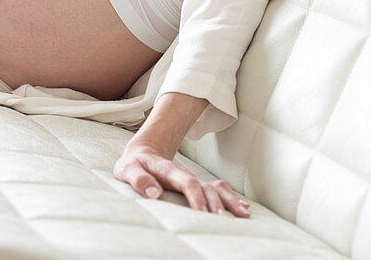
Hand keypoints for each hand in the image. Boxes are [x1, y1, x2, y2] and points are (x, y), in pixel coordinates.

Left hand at [113, 140, 250, 216]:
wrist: (144, 150)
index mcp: (167, 170)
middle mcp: (184, 174)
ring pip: (216, 187)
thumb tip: (155, 194)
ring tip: (242, 214)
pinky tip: (243, 208)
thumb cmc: (134, 164)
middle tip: (223, 219)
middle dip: (216, 202)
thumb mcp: (127, 169)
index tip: (202, 212)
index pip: (185, 181)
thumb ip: (138, 180)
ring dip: (229, 200)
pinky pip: (218, 188)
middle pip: (206, 186)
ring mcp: (192, 178)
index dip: (195, 196)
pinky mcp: (196, 183)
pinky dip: (231, 197)